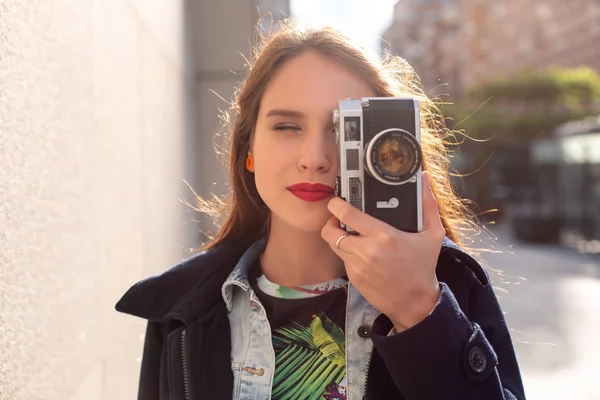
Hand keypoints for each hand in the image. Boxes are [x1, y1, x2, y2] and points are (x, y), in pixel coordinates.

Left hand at [321, 171, 444, 331]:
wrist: (415, 303)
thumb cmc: (423, 266)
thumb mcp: (433, 234)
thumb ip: (427, 204)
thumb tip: (424, 177)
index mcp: (383, 237)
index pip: (347, 214)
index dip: (336, 204)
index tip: (337, 201)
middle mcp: (366, 251)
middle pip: (330, 231)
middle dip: (331, 221)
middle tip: (340, 218)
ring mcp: (357, 266)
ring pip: (333, 245)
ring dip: (337, 237)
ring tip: (349, 233)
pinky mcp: (353, 278)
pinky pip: (342, 260)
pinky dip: (347, 253)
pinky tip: (360, 252)